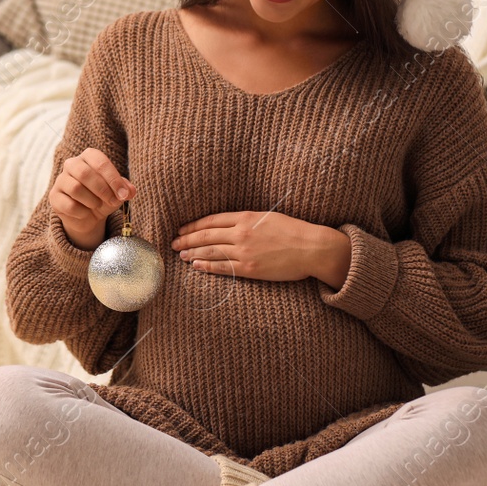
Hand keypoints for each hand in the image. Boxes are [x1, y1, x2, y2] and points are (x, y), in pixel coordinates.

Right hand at [48, 147, 134, 249]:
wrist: (88, 216)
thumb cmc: (103, 197)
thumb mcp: (117, 192)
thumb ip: (125, 189)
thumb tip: (130, 191)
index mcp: (88, 157)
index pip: (100, 162)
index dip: (113, 179)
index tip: (124, 194)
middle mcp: (72, 164)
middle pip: (84, 173)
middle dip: (103, 190)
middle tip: (113, 201)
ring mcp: (61, 180)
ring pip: (76, 188)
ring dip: (92, 201)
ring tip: (97, 205)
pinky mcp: (54, 197)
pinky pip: (69, 205)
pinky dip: (82, 212)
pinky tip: (85, 213)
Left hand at [171, 211, 351, 287]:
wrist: (312, 248)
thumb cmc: (294, 231)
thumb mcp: (268, 217)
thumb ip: (247, 220)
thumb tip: (229, 224)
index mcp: (246, 217)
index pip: (211, 220)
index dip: (194, 225)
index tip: (182, 229)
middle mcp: (242, 233)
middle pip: (206, 236)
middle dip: (187, 240)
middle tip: (173, 244)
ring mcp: (245, 251)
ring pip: (211, 251)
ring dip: (192, 253)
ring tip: (180, 255)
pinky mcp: (250, 268)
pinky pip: (223, 268)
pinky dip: (207, 266)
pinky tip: (196, 266)